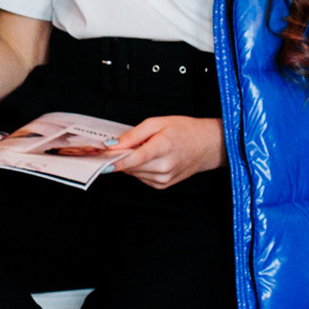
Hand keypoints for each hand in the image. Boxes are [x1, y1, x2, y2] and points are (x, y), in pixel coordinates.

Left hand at [109, 113, 225, 190]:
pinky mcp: (163, 186)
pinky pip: (141, 177)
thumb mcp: (158, 123)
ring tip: (143, 148)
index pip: (133, 159)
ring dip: (131, 162)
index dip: (115, 161)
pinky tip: (149, 158)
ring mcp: (164, 179)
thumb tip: (113, 144)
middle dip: (121, 157)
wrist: (207, 146)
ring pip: (134, 173)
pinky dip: (139, 168)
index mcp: (163, 148)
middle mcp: (164, 167)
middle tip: (121, 144)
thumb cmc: (185, 131)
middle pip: (130, 166)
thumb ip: (134, 134)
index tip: (101, 160)